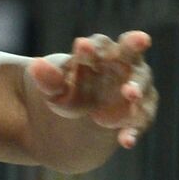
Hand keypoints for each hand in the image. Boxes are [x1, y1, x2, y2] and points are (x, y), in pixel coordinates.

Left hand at [28, 31, 157, 147]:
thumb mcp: (54, 90)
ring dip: (136, 88)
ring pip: (142, 85)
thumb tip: (36, 65)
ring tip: (129, 93)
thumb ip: (48, 79)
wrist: (78, 128)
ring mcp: (136, 89)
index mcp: (101, 53)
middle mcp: (125, 65)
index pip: (100, 44)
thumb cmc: (70, 94)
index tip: (82, 45)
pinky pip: (141, 121)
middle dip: (135, 44)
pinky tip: (125, 140)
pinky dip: (133, 130)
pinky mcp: (139, 115)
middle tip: (141, 38)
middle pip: (133, 51)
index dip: (92, 46)